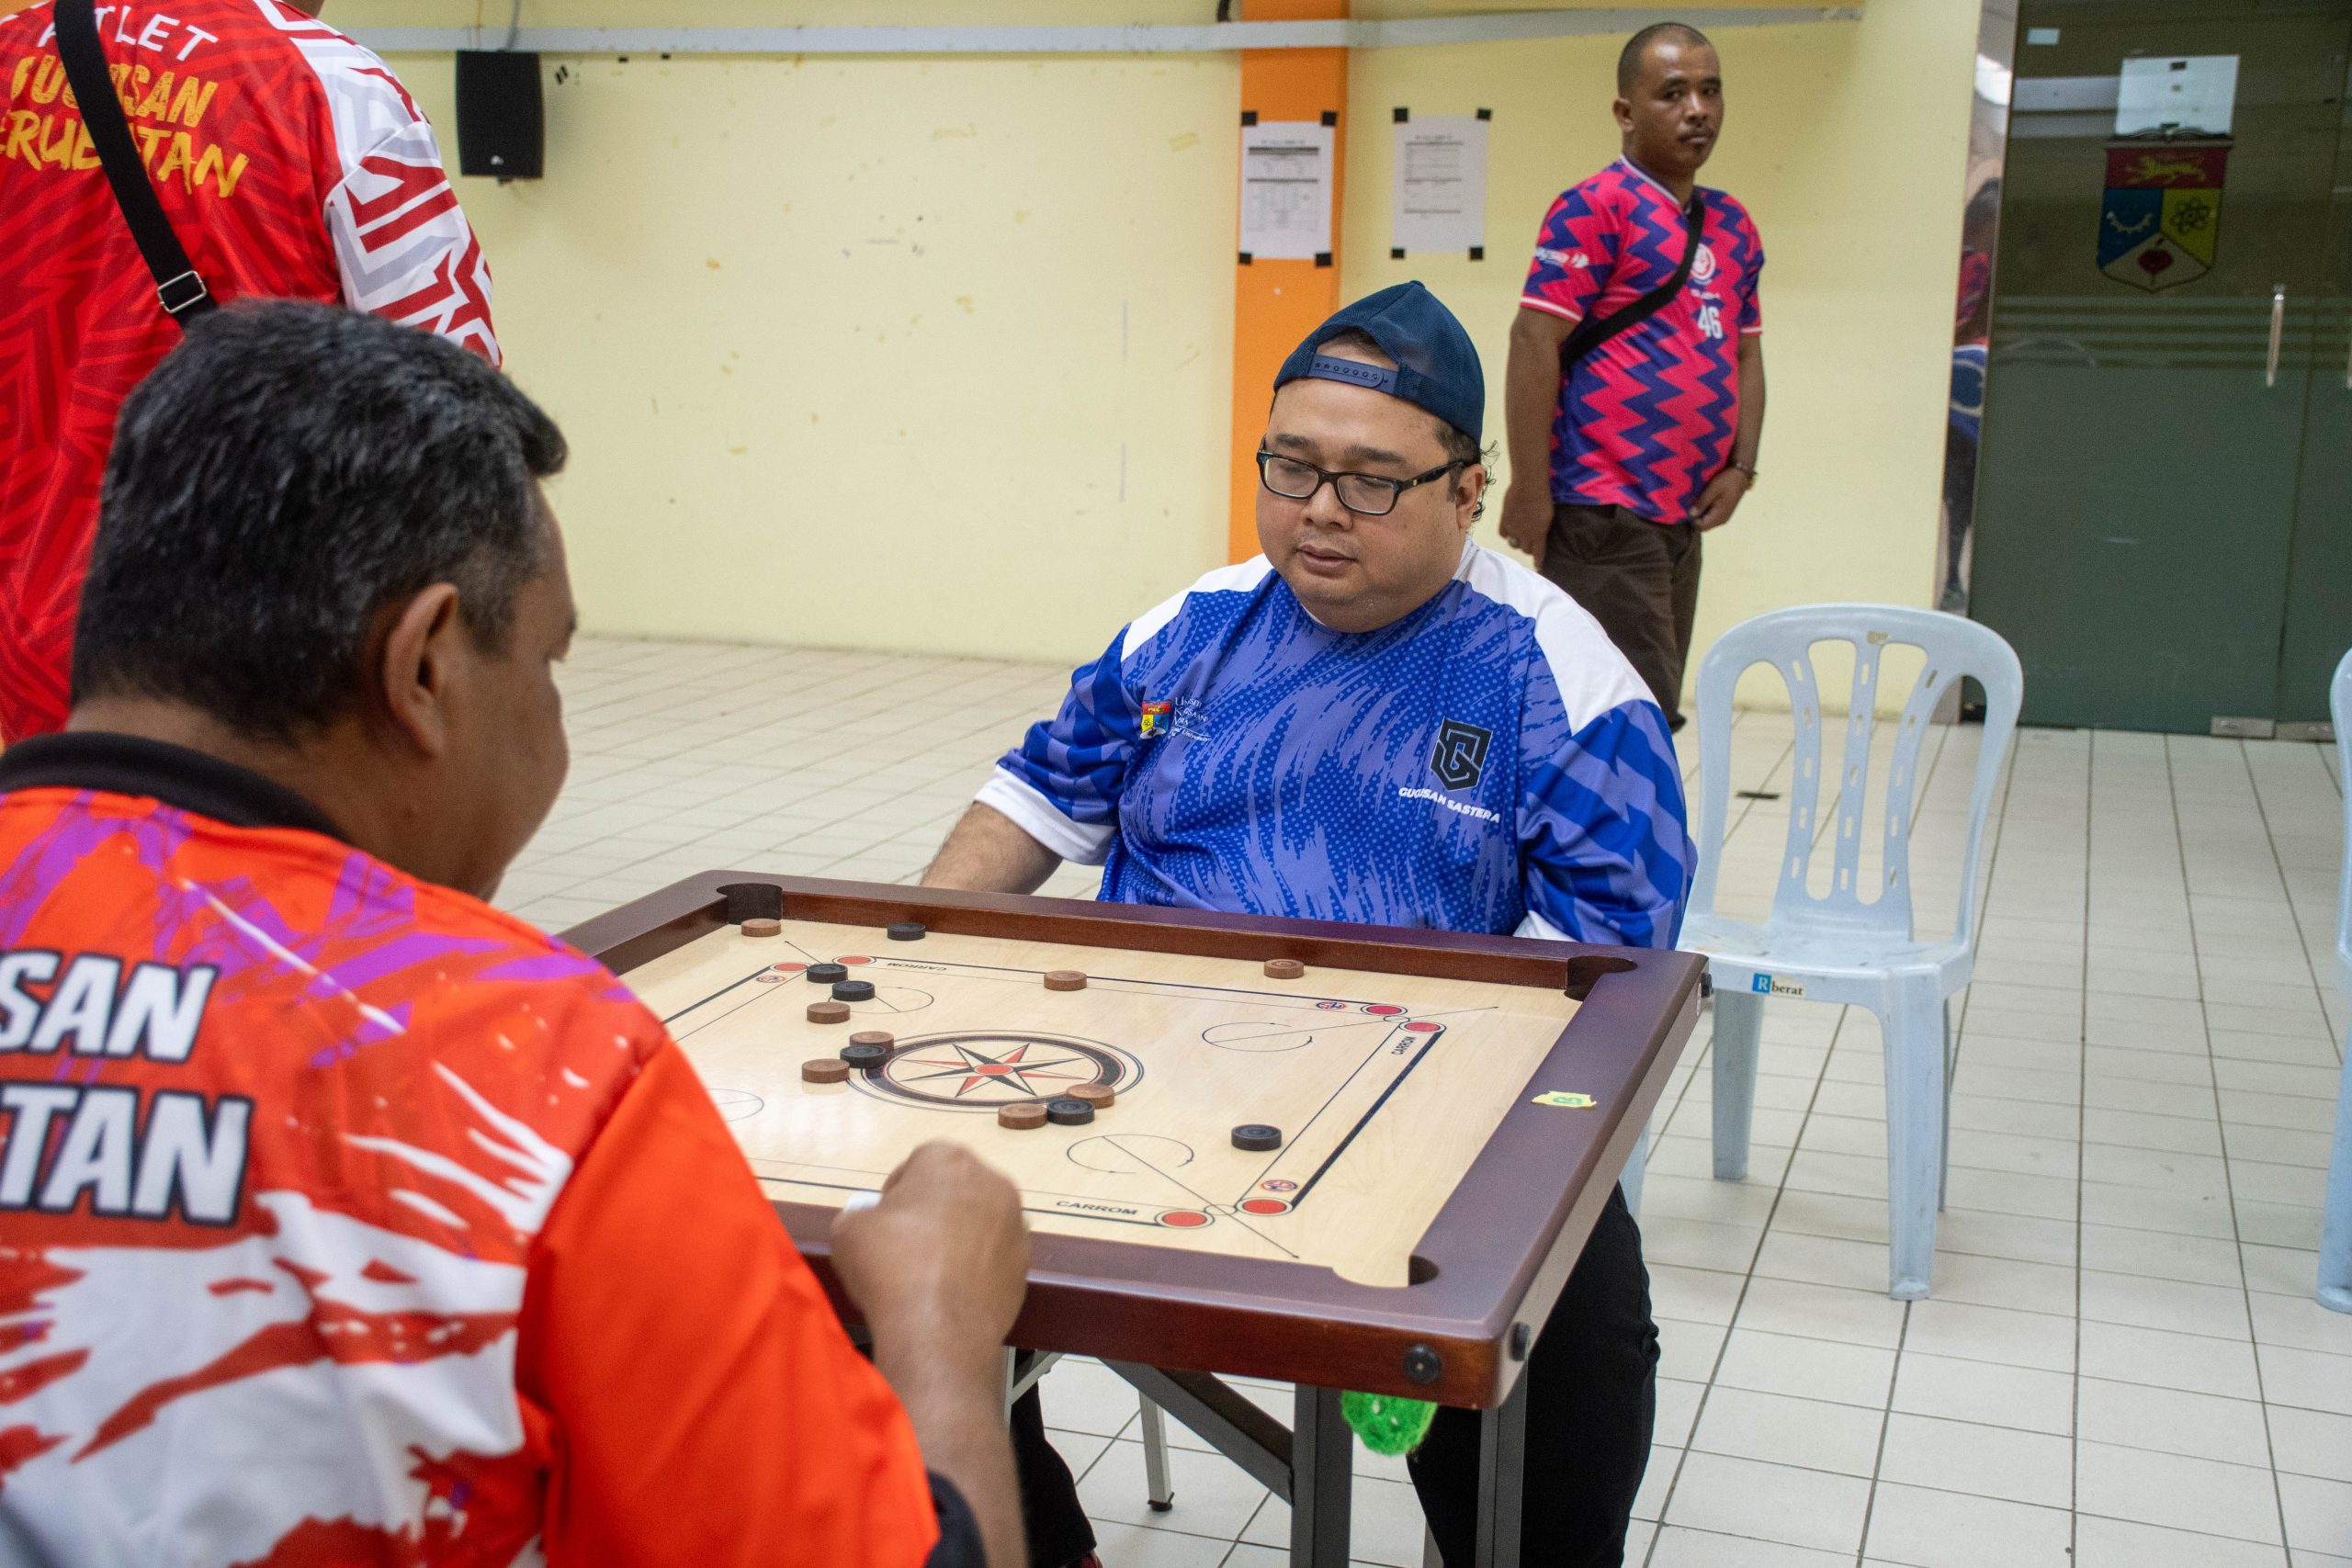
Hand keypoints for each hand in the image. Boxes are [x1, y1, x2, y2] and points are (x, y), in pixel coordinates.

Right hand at [832, 1141, 1029, 1359]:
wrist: (938, 1329)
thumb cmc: (891, 1266)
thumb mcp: (849, 1230)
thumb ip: (862, 1213)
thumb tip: (871, 1221)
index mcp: (949, 1159)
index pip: (918, 1163)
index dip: (896, 1193)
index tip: (884, 1221)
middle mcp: (992, 1182)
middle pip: (954, 1190)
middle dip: (932, 1210)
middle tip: (905, 1245)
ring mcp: (1015, 1223)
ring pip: (978, 1222)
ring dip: (958, 1238)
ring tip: (928, 1273)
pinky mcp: (1025, 1263)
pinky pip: (993, 1257)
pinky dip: (976, 1268)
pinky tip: (951, 1292)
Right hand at [1497, 485, 1552, 562]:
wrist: (1528, 486)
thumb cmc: (1543, 499)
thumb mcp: (1548, 517)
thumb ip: (1542, 529)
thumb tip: (1539, 535)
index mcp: (1538, 535)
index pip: (1538, 554)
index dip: (1538, 562)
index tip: (1539, 566)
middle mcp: (1524, 536)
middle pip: (1525, 549)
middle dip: (1529, 547)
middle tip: (1531, 540)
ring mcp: (1513, 529)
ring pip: (1514, 544)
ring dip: (1518, 542)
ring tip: (1521, 534)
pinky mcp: (1504, 521)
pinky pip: (1504, 534)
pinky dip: (1507, 534)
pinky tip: (1511, 529)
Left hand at [1688, 467, 1751, 531]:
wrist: (1741, 475)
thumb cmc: (1727, 481)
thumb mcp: (1712, 490)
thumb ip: (1701, 502)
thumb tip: (1690, 514)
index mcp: (1719, 517)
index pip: (1700, 527)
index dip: (1691, 520)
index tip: (1687, 508)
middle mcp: (1721, 520)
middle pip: (1703, 526)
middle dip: (1695, 518)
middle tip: (1690, 505)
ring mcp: (1723, 517)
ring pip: (1706, 522)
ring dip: (1700, 514)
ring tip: (1695, 502)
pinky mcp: (1724, 512)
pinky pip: (1711, 517)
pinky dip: (1705, 511)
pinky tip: (1702, 501)